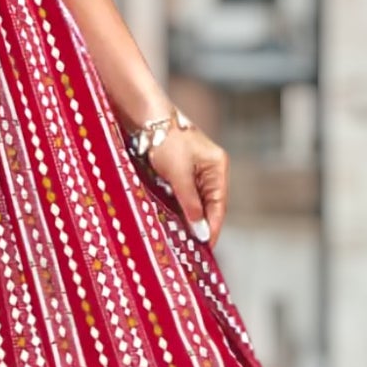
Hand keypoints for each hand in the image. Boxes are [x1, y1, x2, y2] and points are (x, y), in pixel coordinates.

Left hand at [143, 117, 228, 246]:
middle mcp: (211, 169)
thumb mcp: (179, 175)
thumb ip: (190, 203)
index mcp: (218, 167)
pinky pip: (186, 194)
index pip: (219, 204)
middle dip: (202, 224)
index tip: (208, 246)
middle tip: (194, 247)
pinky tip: (177, 220)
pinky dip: (182, 207)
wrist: (147, 119)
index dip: (214, 226)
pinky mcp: (182, 171)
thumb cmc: (166, 141)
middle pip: (210, 204)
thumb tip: (200, 228)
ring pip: (197, 201)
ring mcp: (197, 170)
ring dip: (191, 217)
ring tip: (185, 239)